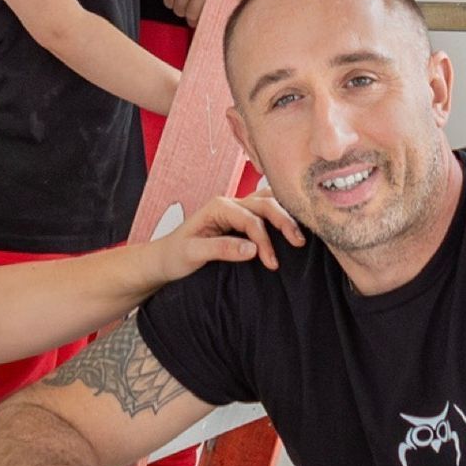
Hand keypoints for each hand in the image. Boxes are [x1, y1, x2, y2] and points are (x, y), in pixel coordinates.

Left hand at [151, 189, 302, 280]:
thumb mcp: (193, 254)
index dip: (264, 240)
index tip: (272, 262)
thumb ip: (222, 249)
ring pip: (268, 203)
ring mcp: (236, 209)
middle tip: (299, 243)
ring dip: (285, 215)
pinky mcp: (240, 219)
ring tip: (301, 235)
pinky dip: (281, 214)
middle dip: (284, 222)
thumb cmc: (175, 256)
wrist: (163, 259)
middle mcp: (229, 203)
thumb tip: (253, 250)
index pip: (251, 219)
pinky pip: (265, 211)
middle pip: (265, 204)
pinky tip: (293, 224)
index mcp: (218, 207)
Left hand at [155, 0, 235, 24]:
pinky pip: (208, 8)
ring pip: (194, 13)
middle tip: (181, 6)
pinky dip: (205, 13)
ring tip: (191, 16)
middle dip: (178, 9)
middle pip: (180, 9)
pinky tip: (204, 13)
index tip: (171, 1)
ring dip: (190, 15)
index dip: (169, 1)